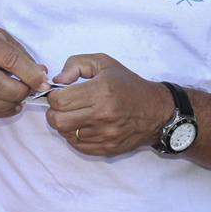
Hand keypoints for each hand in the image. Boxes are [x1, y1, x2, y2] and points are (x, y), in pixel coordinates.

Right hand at [0, 27, 47, 117]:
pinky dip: (0, 111)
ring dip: (10, 105)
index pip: (10, 60)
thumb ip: (24, 57)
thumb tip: (42, 75)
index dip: (30, 75)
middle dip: (19, 92)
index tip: (43, 84)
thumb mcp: (4, 39)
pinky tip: (10, 106)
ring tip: (20, 100)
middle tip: (29, 91)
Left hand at [46, 54, 171, 155]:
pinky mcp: (107, 148)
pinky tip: (84, 125)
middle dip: (55, 111)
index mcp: (101, 91)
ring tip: (76, 114)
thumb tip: (57, 81)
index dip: (53, 95)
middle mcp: (102, 115)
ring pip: (66, 134)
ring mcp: (105, 135)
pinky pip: (78, 146)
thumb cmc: (128, 84)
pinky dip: (75, 136)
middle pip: (57, 120)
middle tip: (63, 105)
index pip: (59, 100)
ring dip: (66, 124)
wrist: (157, 110)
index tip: (60, 92)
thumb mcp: (104, 63)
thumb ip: (76, 64)